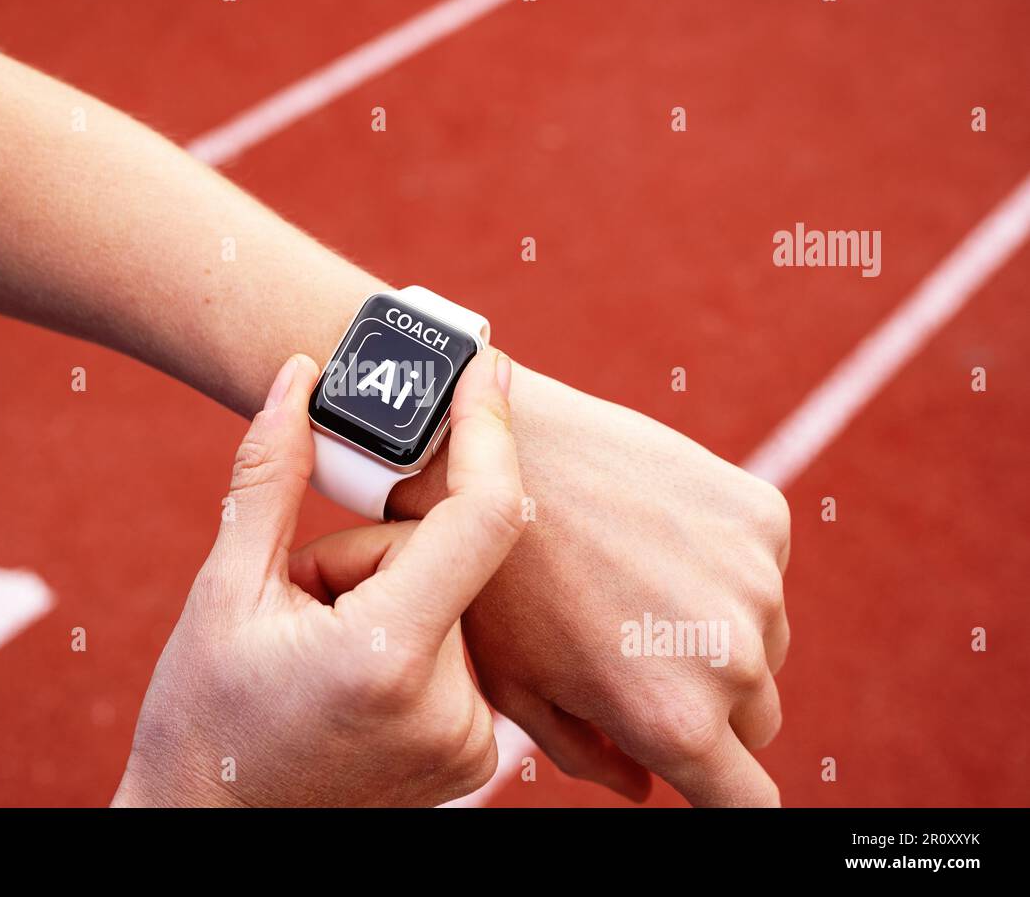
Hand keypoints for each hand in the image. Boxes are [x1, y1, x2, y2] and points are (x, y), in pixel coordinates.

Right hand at [113, 349, 524, 806]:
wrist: (211, 832)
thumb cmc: (203, 719)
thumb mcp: (224, 591)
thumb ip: (269, 476)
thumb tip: (299, 375)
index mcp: (388, 659)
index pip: (481, 520)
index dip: (487, 433)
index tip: (482, 371)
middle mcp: (451, 710)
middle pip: (443, 556)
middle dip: (372, 551)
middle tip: (302, 600)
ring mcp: (471, 742)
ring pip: (450, 598)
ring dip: (387, 595)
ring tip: (318, 648)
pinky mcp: (475, 755)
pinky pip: (459, 646)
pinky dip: (407, 633)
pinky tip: (350, 670)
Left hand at [392, 366, 790, 806]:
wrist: (497, 448)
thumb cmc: (488, 580)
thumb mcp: (516, 687)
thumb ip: (585, 753)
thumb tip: (643, 783)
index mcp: (673, 718)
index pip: (748, 804)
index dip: (724, 797)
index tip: (704, 776)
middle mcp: (732, 657)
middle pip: (756, 719)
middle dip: (711, 703)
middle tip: (637, 650)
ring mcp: (756, 579)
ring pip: (764, 642)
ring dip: (720, 629)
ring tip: (635, 580)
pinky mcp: (762, 514)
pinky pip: (762, 568)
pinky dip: (724, 561)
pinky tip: (652, 530)